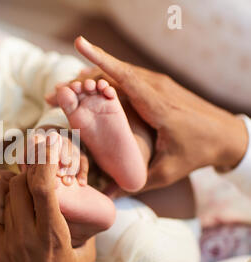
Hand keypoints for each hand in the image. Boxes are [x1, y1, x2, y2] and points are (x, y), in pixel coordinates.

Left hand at [0, 137, 95, 261]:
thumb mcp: (85, 255)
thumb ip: (80, 226)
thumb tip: (79, 203)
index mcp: (53, 234)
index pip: (42, 187)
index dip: (43, 161)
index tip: (46, 143)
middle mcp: (27, 235)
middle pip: (18, 185)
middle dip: (29, 170)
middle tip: (38, 165)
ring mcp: (8, 242)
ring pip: (7, 198)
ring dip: (18, 187)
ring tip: (30, 188)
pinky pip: (0, 218)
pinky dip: (10, 209)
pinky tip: (21, 215)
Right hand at [70, 36, 247, 190]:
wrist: (225, 134)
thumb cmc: (197, 152)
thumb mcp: (167, 172)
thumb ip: (136, 183)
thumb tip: (107, 197)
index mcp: (158, 106)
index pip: (124, 78)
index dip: (101, 61)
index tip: (80, 45)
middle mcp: (156, 88)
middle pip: (113, 74)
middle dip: (81, 80)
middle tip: (55, 94)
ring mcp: (157, 84)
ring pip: (118, 73)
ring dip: (91, 79)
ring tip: (66, 93)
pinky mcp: (156, 86)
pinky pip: (127, 78)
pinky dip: (105, 81)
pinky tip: (89, 90)